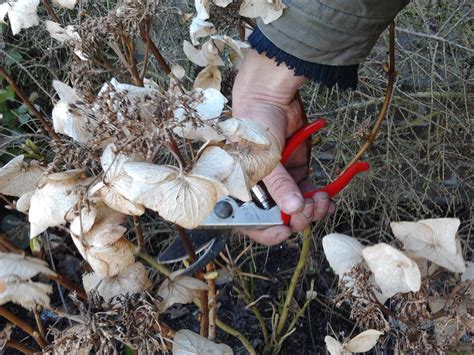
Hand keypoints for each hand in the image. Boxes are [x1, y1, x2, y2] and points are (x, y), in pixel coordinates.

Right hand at [232, 49, 334, 245]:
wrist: (269, 98)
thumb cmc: (255, 128)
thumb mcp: (264, 159)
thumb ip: (279, 185)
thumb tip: (294, 210)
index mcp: (243, 191)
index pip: (252, 221)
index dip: (267, 231)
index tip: (285, 231)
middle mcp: (261, 191)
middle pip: (279, 219)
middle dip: (297, 219)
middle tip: (309, 209)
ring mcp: (280, 183)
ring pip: (297, 209)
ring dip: (312, 210)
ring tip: (322, 200)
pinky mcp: (296, 173)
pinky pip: (308, 194)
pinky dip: (319, 199)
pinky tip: (328, 198)